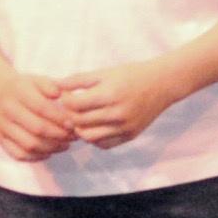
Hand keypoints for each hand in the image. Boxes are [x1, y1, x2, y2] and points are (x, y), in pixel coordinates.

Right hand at [0, 67, 78, 162]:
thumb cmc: (23, 87)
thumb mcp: (36, 79)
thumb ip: (49, 85)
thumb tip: (60, 94)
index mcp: (18, 92)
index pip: (41, 107)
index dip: (59, 118)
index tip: (72, 123)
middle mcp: (8, 110)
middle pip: (36, 128)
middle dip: (59, 135)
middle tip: (73, 136)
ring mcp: (2, 126)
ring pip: (29, 144)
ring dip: (51, 148)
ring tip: (65, 145)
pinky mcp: (0, 139)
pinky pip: (18, 154)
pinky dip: (36, 157)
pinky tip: (49, 152)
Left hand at [55, 59, 185, 146]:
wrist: (162, 84)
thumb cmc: (131, 75)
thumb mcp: (104, 73)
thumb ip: (78, 80)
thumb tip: (55, 86)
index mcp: (110, 94)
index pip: (74, 105)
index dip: (65, 100)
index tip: (66, 95)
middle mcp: (117, 114)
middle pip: (79, 122)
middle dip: (70, 115)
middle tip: (70, 108)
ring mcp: (124, 127)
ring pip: (89, 137)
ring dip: (80, 129)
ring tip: (81, 118)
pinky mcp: (130, 136)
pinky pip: (103, 144)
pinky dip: (94, 138)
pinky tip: (95, 126)